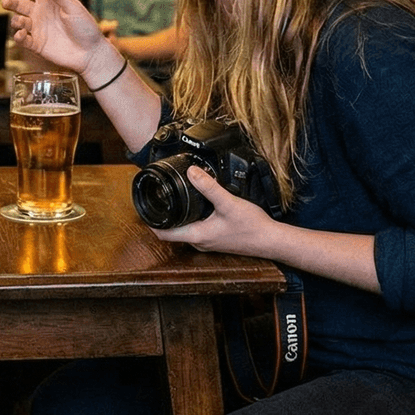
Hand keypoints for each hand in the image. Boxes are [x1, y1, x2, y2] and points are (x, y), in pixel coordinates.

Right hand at [0, 0, 110, 76]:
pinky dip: (18, 36)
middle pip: (18, 3)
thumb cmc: (86, 27)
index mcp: (48, 0)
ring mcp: (37, 29)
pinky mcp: (37, 45)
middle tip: (6, 2)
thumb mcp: (74, 7)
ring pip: (17, 21)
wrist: (90, 52)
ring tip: (20, 22)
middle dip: (9, 2)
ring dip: (16, 20)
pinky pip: (22, 39)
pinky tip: (22, 34)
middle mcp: (40, 13)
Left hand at [150, 166, 274, 255]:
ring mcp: (208, 241)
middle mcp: (199, 242)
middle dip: (162, 217)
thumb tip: (191, 172)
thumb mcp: (228, 203)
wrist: (271, 240)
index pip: (163, 234)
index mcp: (197, 236)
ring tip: (172, 200)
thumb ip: (209, 187)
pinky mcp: (216, 238)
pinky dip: (190, 218)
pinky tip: (196, 206)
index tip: (144, 207)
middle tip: (156, 198)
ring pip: (184, 230)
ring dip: (176, 218)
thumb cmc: (251, 227)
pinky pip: (196, 229)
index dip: (150, 222)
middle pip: (171, 232)